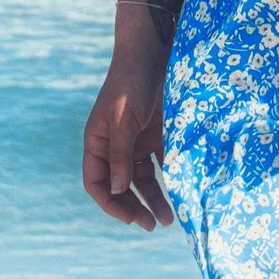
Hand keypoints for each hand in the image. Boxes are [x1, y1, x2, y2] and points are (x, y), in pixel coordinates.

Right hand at [82, 64, 174, 228]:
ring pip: (143, 179)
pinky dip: (169, 177)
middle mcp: (114, 146)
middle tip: (152, 225)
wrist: (154, 52)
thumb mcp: (124, 120)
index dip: (110, 203)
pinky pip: (161, 163)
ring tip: (170, 219)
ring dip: (154, 198)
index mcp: (97, 142)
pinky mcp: (157, 134)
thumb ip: (120, 155)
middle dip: (134, 206)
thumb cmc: (132, 83)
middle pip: (121, 186)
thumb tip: (116, 191)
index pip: (97, 182)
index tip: (130, 218)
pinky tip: (181, 190)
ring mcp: (136, 141)